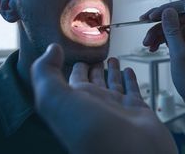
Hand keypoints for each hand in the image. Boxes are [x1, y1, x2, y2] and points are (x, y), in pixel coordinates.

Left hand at [31, 43, 176, 153]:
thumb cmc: (92, 135)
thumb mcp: (56, 100)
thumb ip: (46, 74)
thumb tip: (51, 50)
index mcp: (76, 102)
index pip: (74, 79)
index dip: (75, 67)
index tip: (78, 55)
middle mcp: (97, 105)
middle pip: (94, 81)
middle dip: (94, 68)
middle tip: (96, 55)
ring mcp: (118, 109)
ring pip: (114, 84)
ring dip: (113, 71)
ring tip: (113, 59)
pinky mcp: (138, 111)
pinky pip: (133, 90)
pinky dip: (131, 79)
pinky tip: (129, 71)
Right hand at [141, 0, 184, 123]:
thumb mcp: (179, 54)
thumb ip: (172, 31)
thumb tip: (167, 11)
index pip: (182, 8)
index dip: (165, 9)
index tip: (151, 17)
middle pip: (172, 17)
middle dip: (156, 22)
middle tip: (142, 26)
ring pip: (168, 27)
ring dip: (155, 33)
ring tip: (146, 45)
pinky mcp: (183, 47)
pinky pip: (169, 37)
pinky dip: (159, 41)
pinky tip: (152, 49)